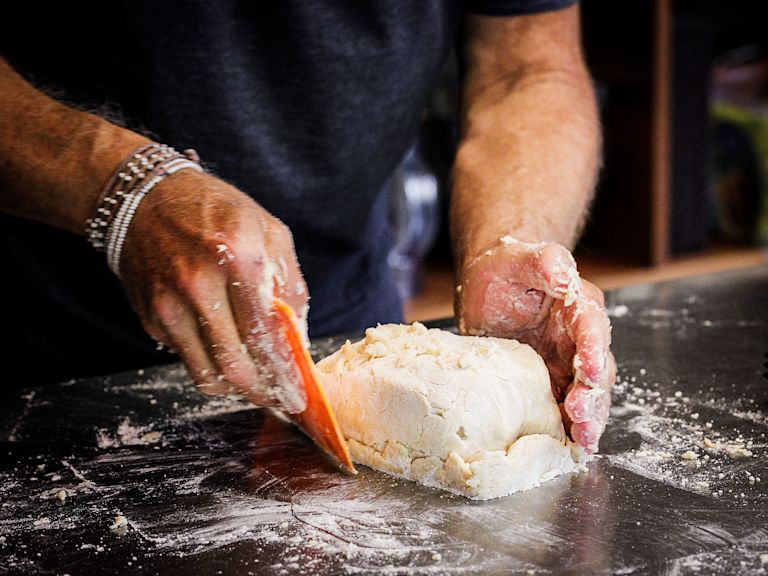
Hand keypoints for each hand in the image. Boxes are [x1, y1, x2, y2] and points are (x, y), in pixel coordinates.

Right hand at [119, 169, 308, 412]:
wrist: (145, 198)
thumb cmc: (217, 211)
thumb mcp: (269, 231)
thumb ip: (290, 286)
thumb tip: (299, 338)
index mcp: (239, 258)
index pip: (266, 336)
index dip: (285, 373)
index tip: (297, 393)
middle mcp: (199, 285)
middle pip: (234, 367)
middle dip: (262, 392)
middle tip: (279, 399)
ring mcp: (168, 305)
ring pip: (206, 375)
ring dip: (235, 386)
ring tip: (254, 379)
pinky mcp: (150, 319)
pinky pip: (187, 357)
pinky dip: (209, 360)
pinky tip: (221, 342)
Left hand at [455, 237, 614, 452]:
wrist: (489, 286)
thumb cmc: (506, 268)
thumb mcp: (519, 258)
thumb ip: (545, 261)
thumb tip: (562, 272)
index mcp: (578, 306)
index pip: (593, 327)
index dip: (594, 348)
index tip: (588, 367)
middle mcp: (580, 338)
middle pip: (597, 369)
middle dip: (593, 394)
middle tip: (580, 414)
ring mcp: (567, 363)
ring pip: (588, 394)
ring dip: (588, 418)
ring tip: (582, 439)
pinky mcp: (551, 382)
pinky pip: (565, 407)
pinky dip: (569, 428)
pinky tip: (571, 448)